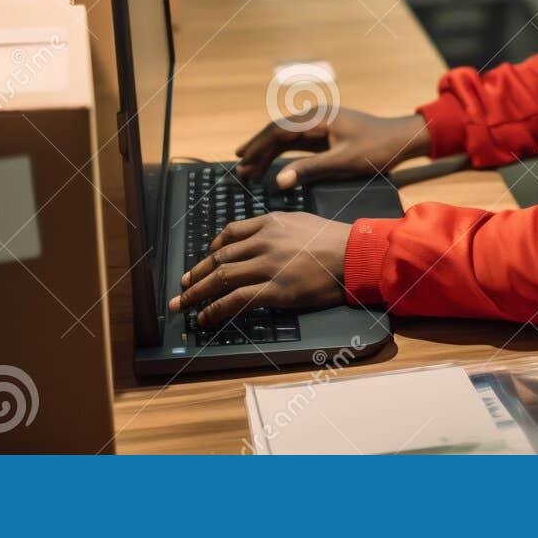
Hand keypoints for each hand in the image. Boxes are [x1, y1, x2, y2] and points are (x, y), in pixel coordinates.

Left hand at [169, 212, 350, 326]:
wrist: (355, 255)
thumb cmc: (334, 239)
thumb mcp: (300, 220)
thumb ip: (276, 226)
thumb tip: (261, 235)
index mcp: (269, 223)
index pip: (229, 234)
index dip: (211, 250)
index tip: (204, 260)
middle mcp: (263, 242)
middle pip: (219, 258)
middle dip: (196, 274)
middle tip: (182, 286)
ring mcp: (267, 266)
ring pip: (221, 279)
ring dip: (197, 293)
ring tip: (182, 305)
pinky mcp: (275, 291)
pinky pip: (235, 300)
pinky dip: (215, 309)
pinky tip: (205, 317)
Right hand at [235, 107, 430, 189]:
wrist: (401, 139)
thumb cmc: (376, 149)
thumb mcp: (342, 162)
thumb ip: (309, 170)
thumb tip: (278, 180)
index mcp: (316, 119)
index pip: (277, 131)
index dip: (257, 147)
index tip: (242, 162)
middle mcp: (314, 117)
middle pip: (277, 132)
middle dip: (257, 150)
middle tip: (240, 169)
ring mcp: (319, 123)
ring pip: (285, 136)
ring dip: (267, 151)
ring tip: (250, 169)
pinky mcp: (325, 132)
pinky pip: (297, 142)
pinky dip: (282, 152)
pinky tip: (273, 163)